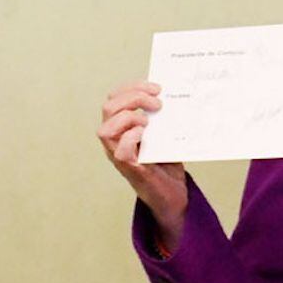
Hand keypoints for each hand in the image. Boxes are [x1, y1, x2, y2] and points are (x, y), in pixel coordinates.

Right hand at [98, 81, 187, 248]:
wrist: (175, 194)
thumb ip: (163, 117)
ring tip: (150, 121)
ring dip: (128, 118)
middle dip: (133, 97)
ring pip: (105, 129)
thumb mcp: (166, 133)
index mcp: (122, 127)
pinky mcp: (129, 169)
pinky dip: (131, 138)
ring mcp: (119, 154)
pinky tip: (146, 135)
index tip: (157, 87)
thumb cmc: (168, 163)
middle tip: (158, 102)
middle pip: (108, 108)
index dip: (132, 87)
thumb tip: (176, 95)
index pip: (115, 98)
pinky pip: (120, 151)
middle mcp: (115, 139)